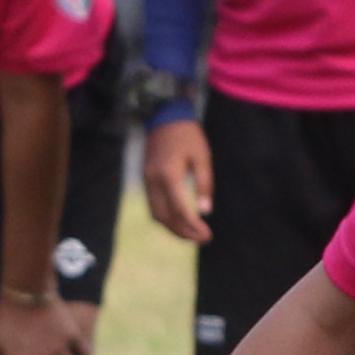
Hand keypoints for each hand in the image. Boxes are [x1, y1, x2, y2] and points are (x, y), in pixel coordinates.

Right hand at [142, 116, 215, 245]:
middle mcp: (154, 180)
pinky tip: (180, 220)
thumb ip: (205, 184)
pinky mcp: (146, 179)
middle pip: (164, 218)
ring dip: (173, 228)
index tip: (208, 235)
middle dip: (183, 233)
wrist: (165, 116)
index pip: (180, 210)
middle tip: (203, 238)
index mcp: (169, 175)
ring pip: (156, 215)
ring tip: (192, 234)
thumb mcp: (203, 157)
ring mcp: (147, 180)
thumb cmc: (188, 135)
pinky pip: (154, 205)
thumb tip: (205, 211)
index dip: (194, 226)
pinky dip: (166, 218)